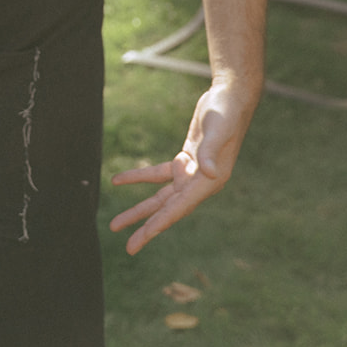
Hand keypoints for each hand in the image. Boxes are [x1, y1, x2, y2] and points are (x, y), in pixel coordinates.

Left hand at [107, 79, 256, 254]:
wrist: (230, 98)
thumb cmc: (225, 114)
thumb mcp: (217, 132)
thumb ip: (210, 153)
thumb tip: (211, 173)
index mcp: (209, 183)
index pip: (178, 209)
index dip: (159, 224)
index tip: (143, 238)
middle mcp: (200, 183)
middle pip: (167, 211)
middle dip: (146, 228)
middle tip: (128, 248)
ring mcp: (191, 173)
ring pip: (159, 197)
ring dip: (138, 209)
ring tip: (116, 223)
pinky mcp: (184, 160)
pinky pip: (157, 174)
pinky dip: (138, 178)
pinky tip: (118, 180)